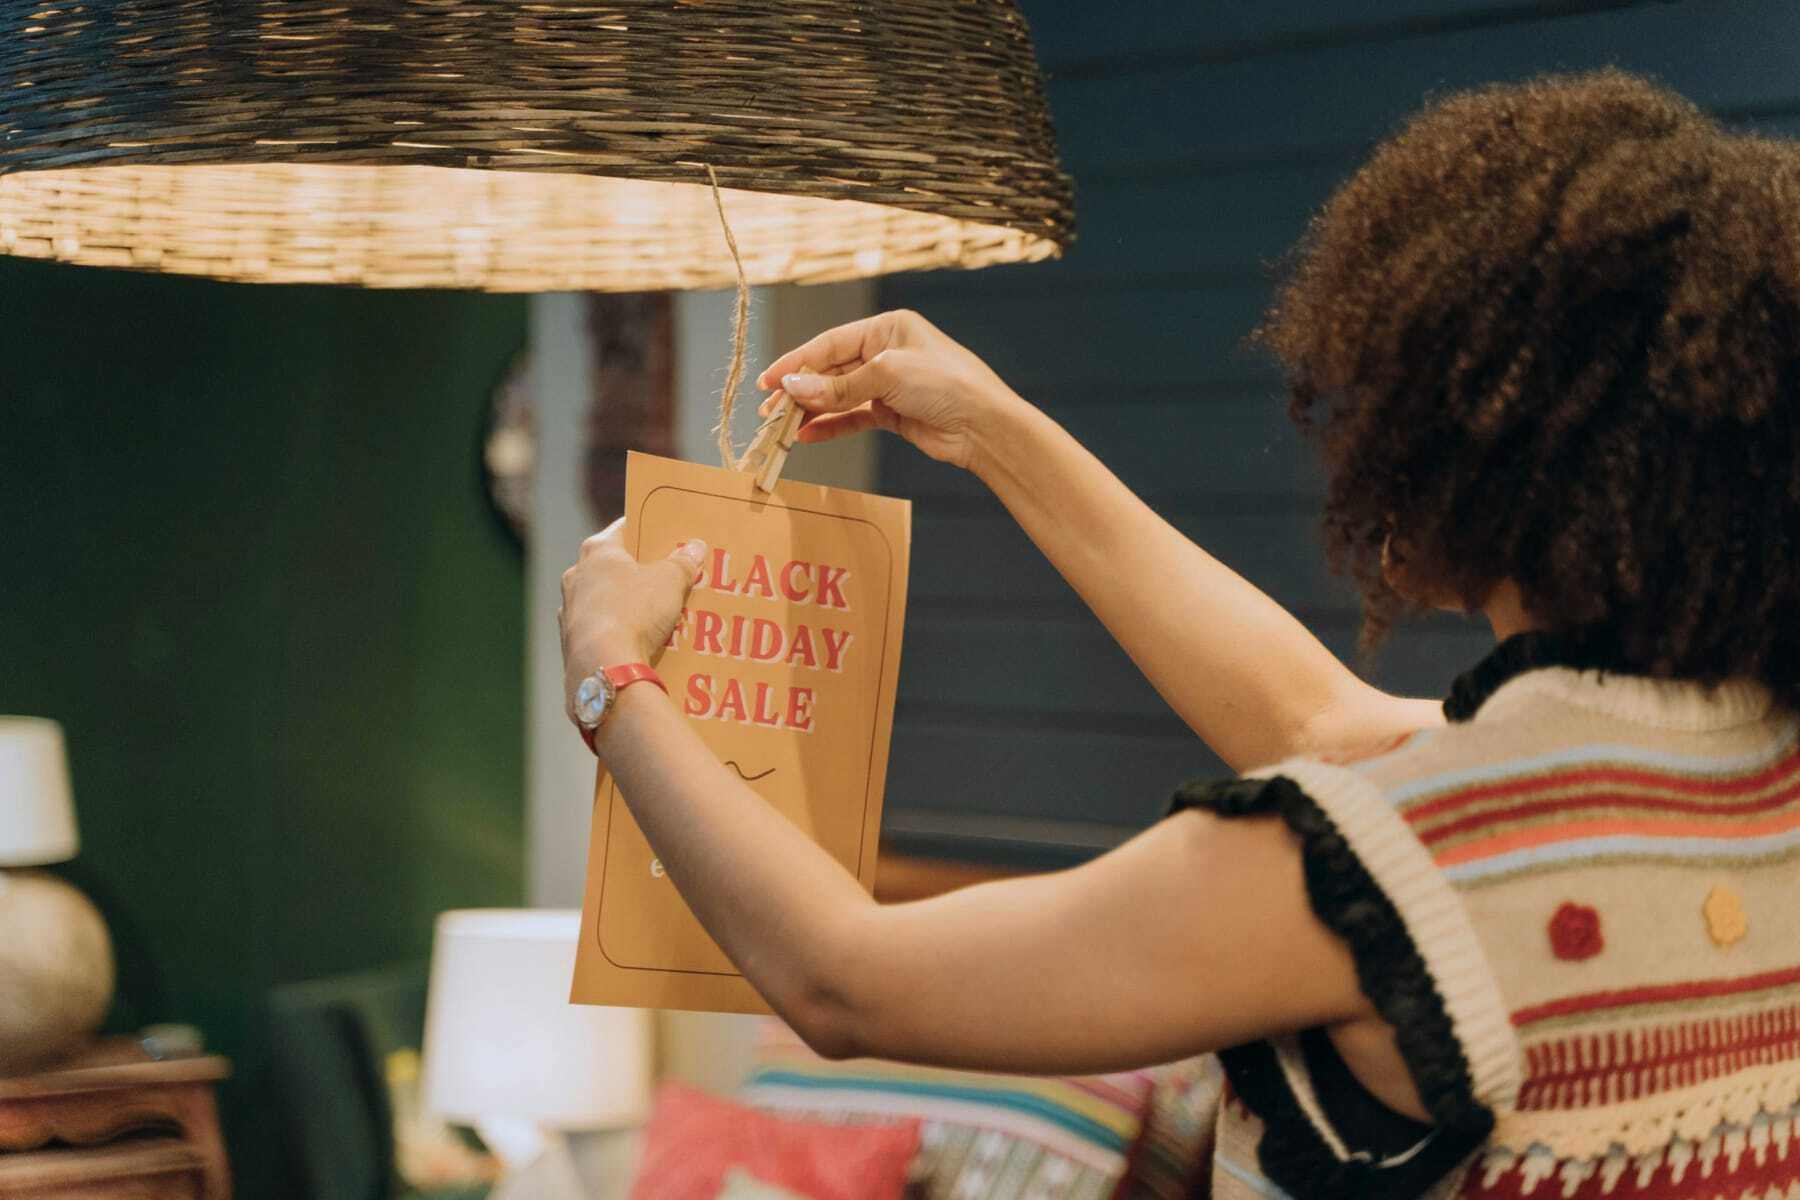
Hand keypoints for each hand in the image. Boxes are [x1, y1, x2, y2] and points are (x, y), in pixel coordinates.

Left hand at [559, 519, 705, 723]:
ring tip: (657, 614)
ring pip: (604, 599)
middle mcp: (577, 575)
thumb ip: (683, 562)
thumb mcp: (670, 581)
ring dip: (626, 604)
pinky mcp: (570, 641)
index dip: (647, 530)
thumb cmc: (634, 612)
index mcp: (598, 551)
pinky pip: (600, 629)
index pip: (625, 528)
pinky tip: (638, 641)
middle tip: (668, 577)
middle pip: (613, 566)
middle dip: (640, 571)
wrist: (604, 666)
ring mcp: (570, 610)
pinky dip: (617, 632)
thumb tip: (695, 547)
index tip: (666, 536)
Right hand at [756, 309, 1019, 470]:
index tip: (768, 382)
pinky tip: (808, 436)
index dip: (796, 363)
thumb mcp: (887, 376)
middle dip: (799, 392)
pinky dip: (831, 426)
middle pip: (830, 372)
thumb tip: (792, 389)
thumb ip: (837, 387)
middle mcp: (886, 352)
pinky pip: (853, 418)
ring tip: (781, 428)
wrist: (983, 426)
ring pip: (839, 397)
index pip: (829, 344)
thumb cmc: (946, 385)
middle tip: (769, 412)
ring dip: (810, 412)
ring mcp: (889, 384)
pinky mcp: (893, 413)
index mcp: (887, 328)